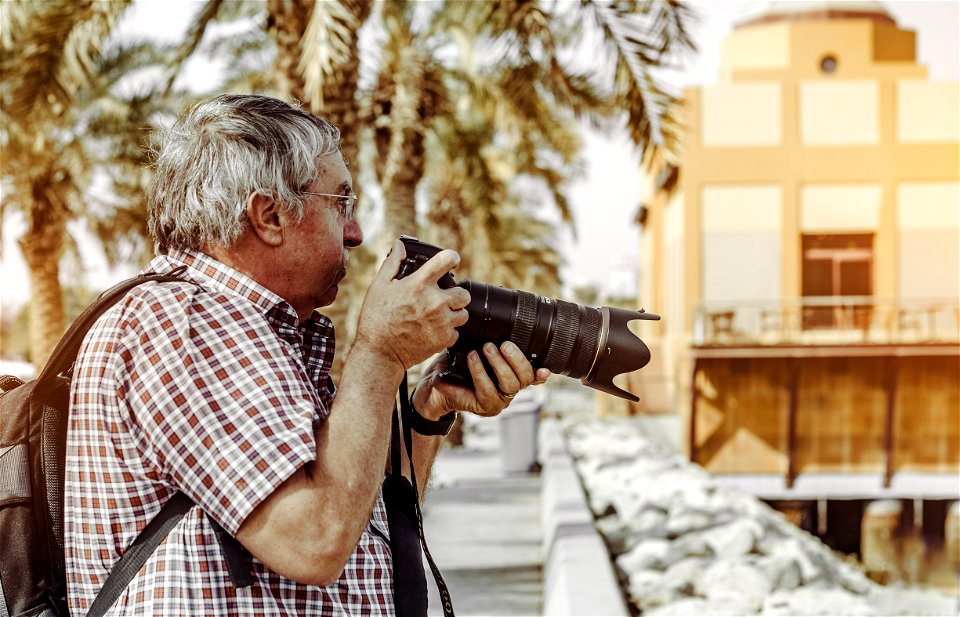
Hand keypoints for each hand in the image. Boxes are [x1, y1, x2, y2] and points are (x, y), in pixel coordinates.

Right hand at [353, 239, 470, 370]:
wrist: (379, 353)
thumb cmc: (376, 319)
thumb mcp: (379, 286)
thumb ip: (392, 263)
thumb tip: (399, 246)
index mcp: (419, 284)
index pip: (447, 259)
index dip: (452, 258)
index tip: (451, 261)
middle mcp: (435, 301)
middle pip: (463, 293)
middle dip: (456, 295)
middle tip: (444, 299)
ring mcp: (441, 322)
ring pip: (463, 314)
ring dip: (454, 314)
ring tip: (439, 317)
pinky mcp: (443, 339)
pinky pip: (456, 333)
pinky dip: (448, 332)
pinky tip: (434, 331)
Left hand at [413, 341, 550, 419]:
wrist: (433, 387)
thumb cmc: (455, 366)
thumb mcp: (474, 349)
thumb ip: (489, 342)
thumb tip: (497, 319)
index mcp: (511, 376)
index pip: (532, 375)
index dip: (541, 373)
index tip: (545, 368)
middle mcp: (508, 389)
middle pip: (525, 377)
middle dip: (516, 358)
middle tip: (504, 344)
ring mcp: (498, 400)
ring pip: (510, 384)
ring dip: (499, 364)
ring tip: (486, 348)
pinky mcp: (484, 407)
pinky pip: (487, 390)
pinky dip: (480, 372)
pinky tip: (472, 358)